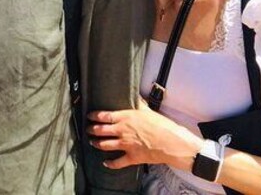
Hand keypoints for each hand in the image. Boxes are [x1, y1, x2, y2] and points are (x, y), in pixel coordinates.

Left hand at [87, 102, 204, 170]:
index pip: (103, 116)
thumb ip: (139, 104)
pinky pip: (118, 162)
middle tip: (88, 129)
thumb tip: (135, 97)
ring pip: (104, 145)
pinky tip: (106, 163)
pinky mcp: (132, 157)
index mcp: (125, 118)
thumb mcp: (149, 111)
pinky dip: (110, 163)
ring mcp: (126, 145)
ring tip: (92, 142)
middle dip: (91, 130)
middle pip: (100, 130)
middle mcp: (122, 131)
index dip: (93, 116)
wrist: (172, 143)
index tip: (89, 116)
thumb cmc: (162, 126)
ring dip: (96, 144)